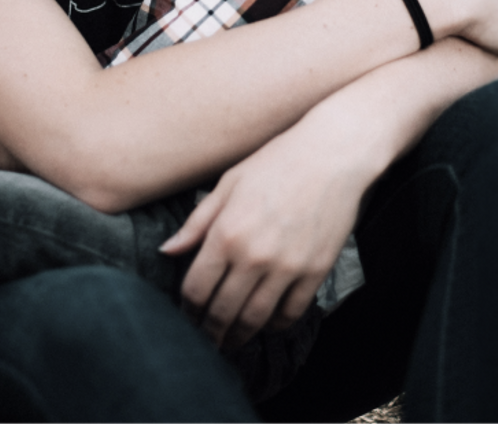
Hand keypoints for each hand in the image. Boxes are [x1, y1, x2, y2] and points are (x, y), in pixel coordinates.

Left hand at [159, 112, 370, 350]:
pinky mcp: (315, 272)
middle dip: (209, 332)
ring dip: (238, 336)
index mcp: (227, 232)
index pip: (196, 289)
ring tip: (229, 341)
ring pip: (255, 319)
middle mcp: (254, 256)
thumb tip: (167, 250)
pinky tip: (265, 323)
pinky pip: (291, 313)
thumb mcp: (228, 184)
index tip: (186, 315)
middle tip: (203, 342)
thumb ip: (196, 223)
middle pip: (222, 312)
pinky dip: (275, 325)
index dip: (187, 309)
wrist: (331, 155)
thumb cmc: (275, 163)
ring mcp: (287, 267)